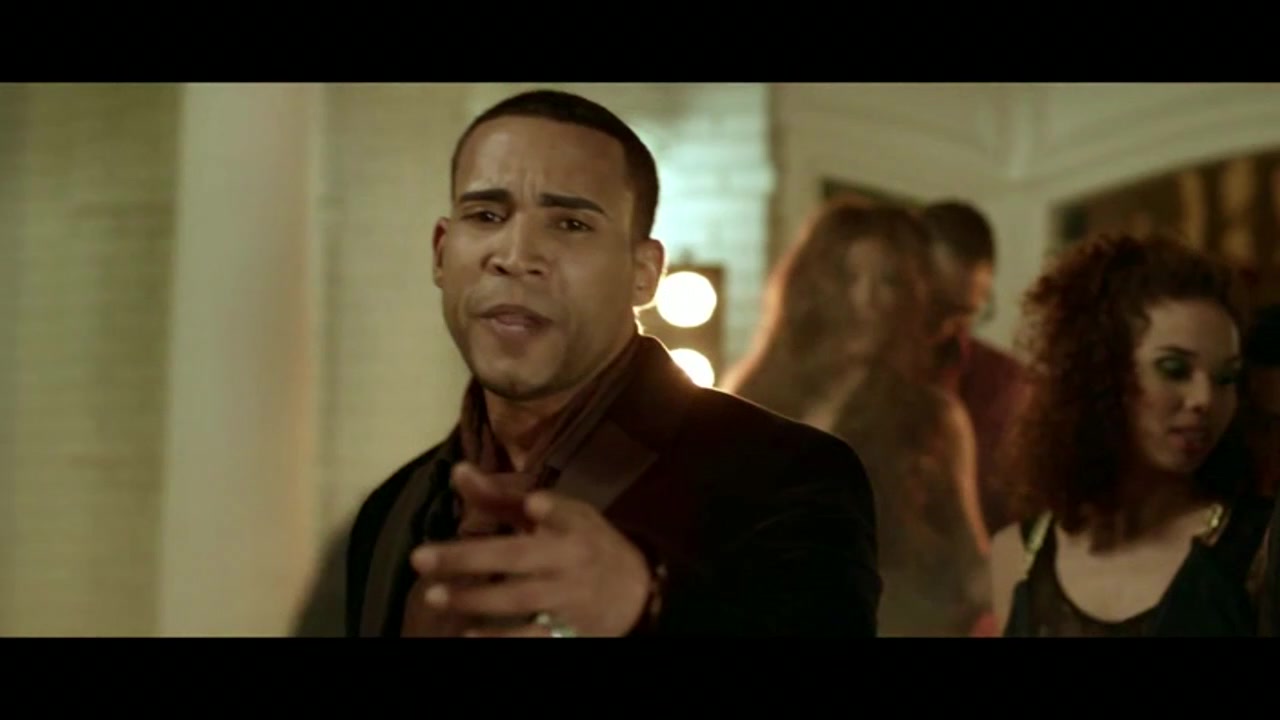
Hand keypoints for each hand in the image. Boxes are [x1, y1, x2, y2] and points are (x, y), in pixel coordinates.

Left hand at [409, 462, 652, 636]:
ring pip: (520, 600)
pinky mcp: (568, 632)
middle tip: (419, 558)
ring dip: (476, 600)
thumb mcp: (559, 512)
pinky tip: (468, 636)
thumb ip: (504, 496)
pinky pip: (531, 638)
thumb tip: (457, 470)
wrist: (637, 592)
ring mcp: (569, 600)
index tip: (534, 504)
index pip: (562, 513)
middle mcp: (571, 562)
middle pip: (519, 558)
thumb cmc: (585, 543)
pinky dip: (501, 639)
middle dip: (469, 558)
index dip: (551, 509)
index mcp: (573, 526)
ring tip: (433, 596)